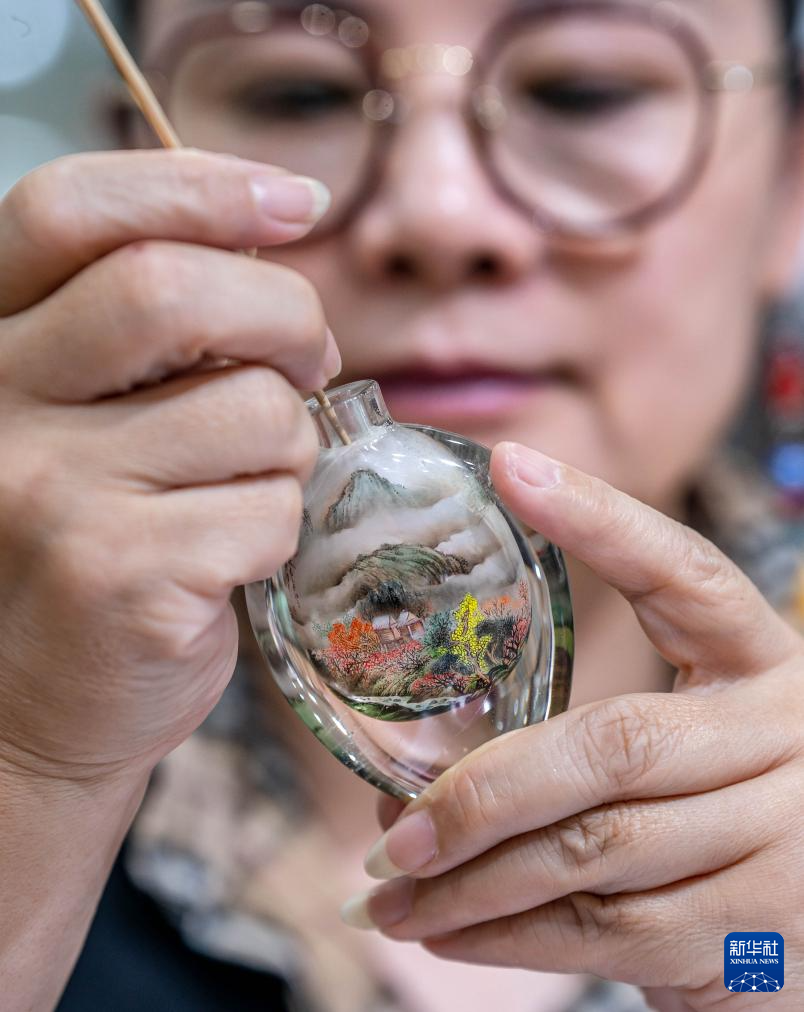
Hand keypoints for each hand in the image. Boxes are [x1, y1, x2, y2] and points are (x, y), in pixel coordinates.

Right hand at [0, 150, 338, 784]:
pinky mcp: (115, 572)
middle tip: (310, 363)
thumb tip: (276, 253)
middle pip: (175, 290)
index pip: (71, 212)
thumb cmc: (88, 549)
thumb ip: (151, 339)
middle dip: (286, 316)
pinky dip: (283, 529)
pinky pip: (267, 510)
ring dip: (291, 445)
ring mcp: (47, 490)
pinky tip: (235, 559)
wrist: (33, 712)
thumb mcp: (91, 422)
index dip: (196, 185)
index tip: (297, 203)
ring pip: (250, 408)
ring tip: (253, 486)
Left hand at [345, 443, 803, 1010]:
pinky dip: (507, 938)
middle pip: (611, 742)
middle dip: (482, 793)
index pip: (682, 573)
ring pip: (591, 849)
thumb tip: (407, 787)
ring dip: (473, 879)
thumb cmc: (714, 822)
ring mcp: (779, 837)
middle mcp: (781, 734)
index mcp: (758, 662)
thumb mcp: (676, 752)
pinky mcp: (754, 934)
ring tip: (390, 890)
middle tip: (393, 829)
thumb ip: (576, 745)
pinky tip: (446, 932)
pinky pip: (603, 931)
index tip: (509, 466)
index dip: (599, 519)